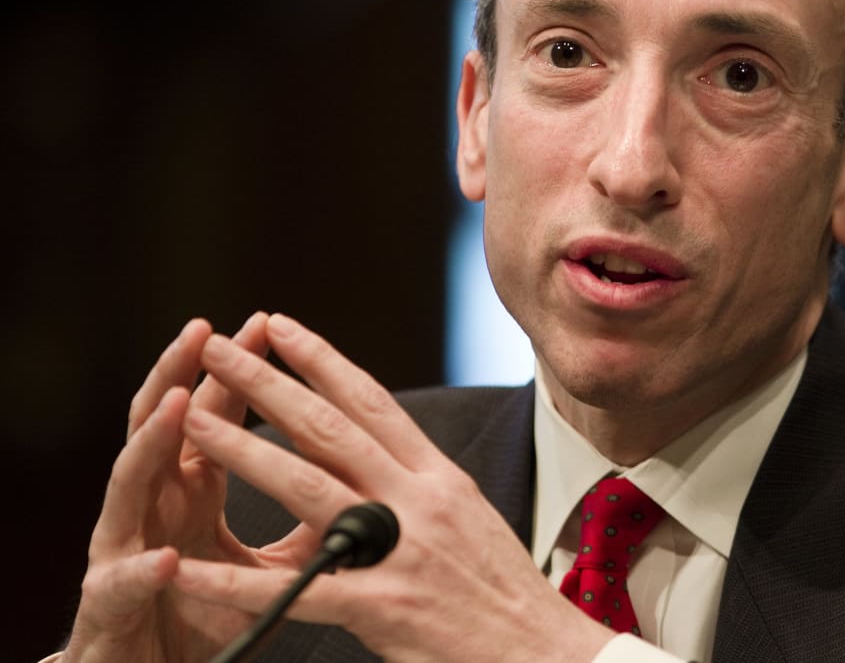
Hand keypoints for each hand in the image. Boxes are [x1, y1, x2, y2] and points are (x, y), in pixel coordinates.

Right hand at [62, 313, 308, 662]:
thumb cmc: (198, 610)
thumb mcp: (262, 559)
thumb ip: (299, 518)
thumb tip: (358, 481)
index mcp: (189, 489)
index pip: (214, 415)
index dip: (240, 373)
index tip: (267, 323)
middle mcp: (152, 505)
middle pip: (164, 427)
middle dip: (186, 375)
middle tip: (207, 331)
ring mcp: (122, 547)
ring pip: (130, 482)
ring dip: (155, 441)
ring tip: (181, 403)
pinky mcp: (109, 604)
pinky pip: (124, 583)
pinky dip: (145, 568)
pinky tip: (167, 557)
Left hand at [172, 313, 613, 662]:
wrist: (545, 651)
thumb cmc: (503, 592)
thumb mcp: (468, 517)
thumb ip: (416, 484)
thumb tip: (369, 449)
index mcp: (440, 477)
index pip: (373, 402)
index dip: (322, 360)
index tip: (280, 328)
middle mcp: (420, 500)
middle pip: (330, 427)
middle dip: (268, 383)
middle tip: (219, 348)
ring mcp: (400, 551)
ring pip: (306, 485)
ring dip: (242, 448)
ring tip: (193, 420)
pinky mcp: (382, 609)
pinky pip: (292, 591)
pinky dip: (230, 581)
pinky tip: (184, 568)